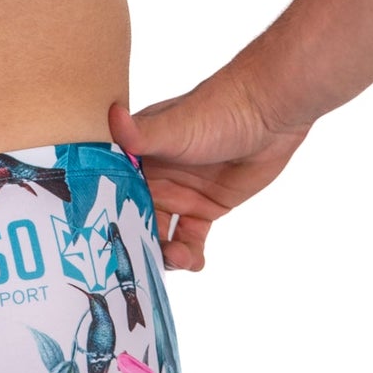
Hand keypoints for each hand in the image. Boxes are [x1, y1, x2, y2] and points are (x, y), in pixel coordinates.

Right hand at [110, 69, 309, 270]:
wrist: (269, 112)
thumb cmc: (218, 109)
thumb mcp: (176, 126)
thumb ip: (143, 133)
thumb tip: (112, 116)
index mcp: (136, 156)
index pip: (112, 193)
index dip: (107, 218)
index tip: (104, 243)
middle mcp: (153, 178)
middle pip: (135, 220)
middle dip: (136, 243)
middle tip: (142, 263)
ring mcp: (180, 195)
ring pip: (161, 234)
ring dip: (164, 253)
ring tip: (178, 257)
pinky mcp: (206, 208)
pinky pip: (190, 239)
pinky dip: (190, 255)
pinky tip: (194, 262)